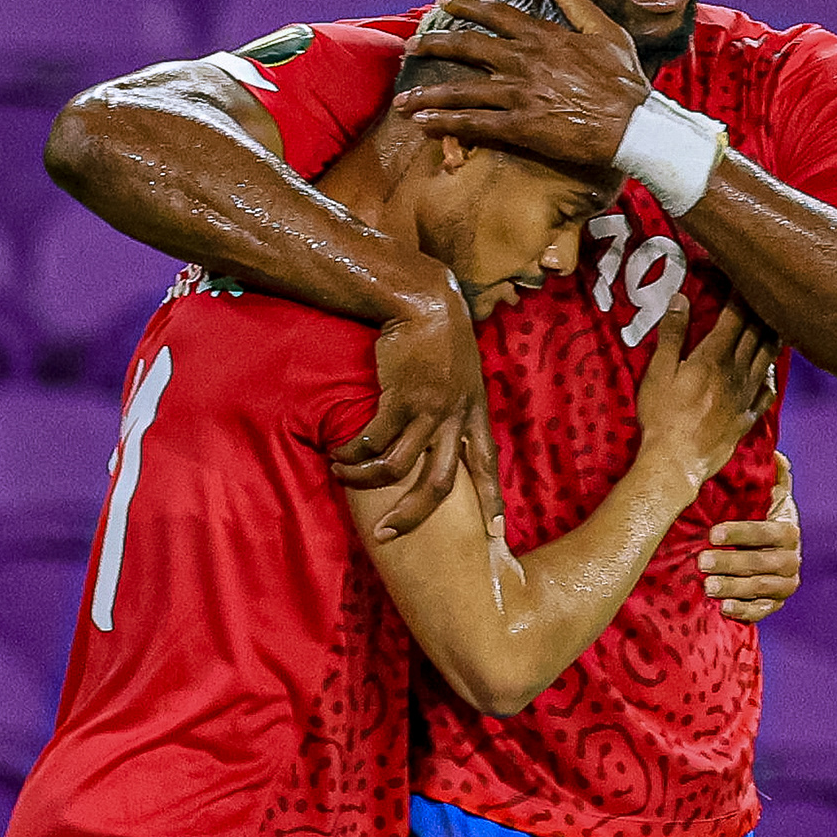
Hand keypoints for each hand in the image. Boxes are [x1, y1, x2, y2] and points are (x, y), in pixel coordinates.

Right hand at [329, 284, 502, 542]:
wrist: (425, 300)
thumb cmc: (441, 334)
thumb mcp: (463, 372)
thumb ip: (458, 402)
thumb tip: (443, 428)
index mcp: (476, 412)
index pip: (489, 465)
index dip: (493, 501)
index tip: (498, 536)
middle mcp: (457, 417)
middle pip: (440, 483)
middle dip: (413, 515)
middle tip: (388, 535)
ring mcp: (430, 409)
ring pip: (397, 466)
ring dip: (365, 480)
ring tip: (343, 477)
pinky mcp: (401, 398)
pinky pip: (373, 441)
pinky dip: (352, 454)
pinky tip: (338, 454)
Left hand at [395, 0, 649, 168]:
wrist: (634, 126)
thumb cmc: (626, 82)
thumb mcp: (608, 32)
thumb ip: (579, 5)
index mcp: (545, 35)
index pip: (497, 14)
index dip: (467, 6)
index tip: (446, 2)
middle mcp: (525, 60)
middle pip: (468, 46)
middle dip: (435, 44)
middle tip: (413, 46)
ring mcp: (520, 93)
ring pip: (462, 89)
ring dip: (429, 93)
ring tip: (405, 99)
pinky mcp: (520, 126)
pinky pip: (474, 123)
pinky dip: (447, 123)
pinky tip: (425, 123)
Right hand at [636, 296, 777, 496]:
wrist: (676, 461)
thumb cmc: (662, 417)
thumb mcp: (659, 371)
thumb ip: (672, 334)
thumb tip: (680, 299)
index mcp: (714, 357)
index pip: (735, 317)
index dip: (740, 295)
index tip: (742, 279)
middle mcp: (736, 373)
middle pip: (756, 334)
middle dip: (762, 311)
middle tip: (768, 294)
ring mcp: (745, 397)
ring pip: (767, 359)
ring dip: (774, 337)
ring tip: (780, 323)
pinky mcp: (746, 419)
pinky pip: (766, 393)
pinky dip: (772, 378)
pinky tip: (773, 372)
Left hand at [704, 451, 801, 623]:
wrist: (768, 553)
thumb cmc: (759, 518)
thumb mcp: (767, 497)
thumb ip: (773, 477)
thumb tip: (777, 455)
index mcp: (789, 530)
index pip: (769, 532)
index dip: (742, 533)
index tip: (713, 533)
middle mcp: (792, 559)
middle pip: (763, 562)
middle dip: (732, 562)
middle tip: (702, 560)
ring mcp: (785, 584)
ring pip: (762, 588)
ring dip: (734, 587)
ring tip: (707, 585)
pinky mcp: (775, 604)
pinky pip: (762, 611)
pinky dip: (744, 610)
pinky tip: (723, 607)